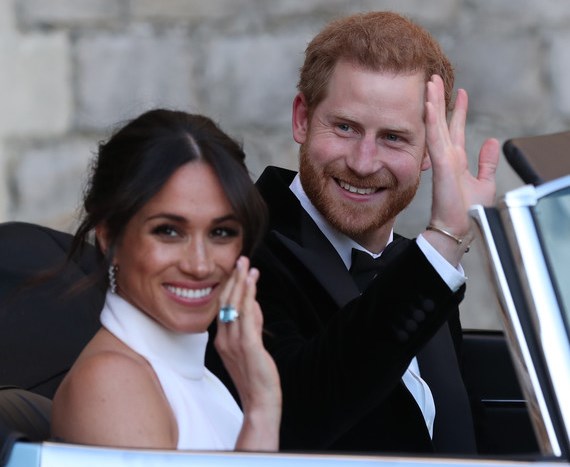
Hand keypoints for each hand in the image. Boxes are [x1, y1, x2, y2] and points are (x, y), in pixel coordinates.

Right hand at [215, 256, 281, 450]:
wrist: (259, 402)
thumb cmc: (255, 377)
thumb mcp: (250, 346)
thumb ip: (251, 324)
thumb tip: (254, 304)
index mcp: (222, 339)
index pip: (224, 307)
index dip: (230, 287)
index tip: (237, 270)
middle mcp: (224, 339)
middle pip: (226, 302)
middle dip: (234, 279)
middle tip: (241, 260)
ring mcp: (234, 342)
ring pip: (235, 305)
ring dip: (241, 283)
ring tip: (246, 265)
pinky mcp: (248, 346)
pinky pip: (246, 316)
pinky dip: (248, 296)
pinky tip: (252, 283)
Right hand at [423, 74, 499, 263]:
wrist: (458, 228)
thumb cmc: (468, 211)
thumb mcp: (484, 182)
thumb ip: (487, 162)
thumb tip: (491, 141)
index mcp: (456, 160)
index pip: (455, 129)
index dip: (457, 110)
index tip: (459, 92)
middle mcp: (447, 157)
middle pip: (442, 122)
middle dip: (439, 100)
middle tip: (435, 79)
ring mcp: (442, 160)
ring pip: (436, 126)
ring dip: (433, 104)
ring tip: (430, 84)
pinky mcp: (441, 166)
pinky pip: (435, 140)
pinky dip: (432, 122)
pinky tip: (429, 106)